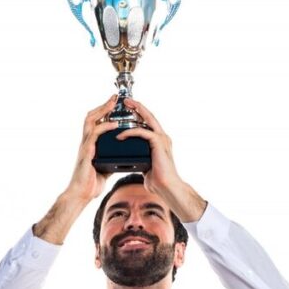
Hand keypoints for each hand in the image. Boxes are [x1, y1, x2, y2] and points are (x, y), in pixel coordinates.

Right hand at [64, 96, 120, 203]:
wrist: (81, 195)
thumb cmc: (90, 184)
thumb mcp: (105, 169)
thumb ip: (111, 161)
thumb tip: (122, 159)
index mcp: (90, 145)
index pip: (94, 123)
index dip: (103, 112)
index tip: (114, 104)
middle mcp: (86, 143)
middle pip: (91, 117)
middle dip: (103, 106)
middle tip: (115, 98)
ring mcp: (85, 147)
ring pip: (90, 121)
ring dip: (103, 110)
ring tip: (113, 104)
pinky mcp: (87, 153)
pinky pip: (95, 135)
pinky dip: (105, 128)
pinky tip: (114, 125)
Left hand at [118, 99, 204, 221]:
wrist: (167, 188)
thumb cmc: (158, 182)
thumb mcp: (146, 167)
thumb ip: (141, 160)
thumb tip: (131, 161)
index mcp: (159, 142)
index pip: (148, 123)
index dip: (139, 114)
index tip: (129, 109)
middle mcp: (162, 137)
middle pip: (149, 116)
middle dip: (137, 106)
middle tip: (126, 100)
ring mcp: (162, 139)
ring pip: (147, 120)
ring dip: (135, 112)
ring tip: (124, 108)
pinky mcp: (158, 143)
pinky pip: (143, 132)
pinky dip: (130, 132)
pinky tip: (121, 135)